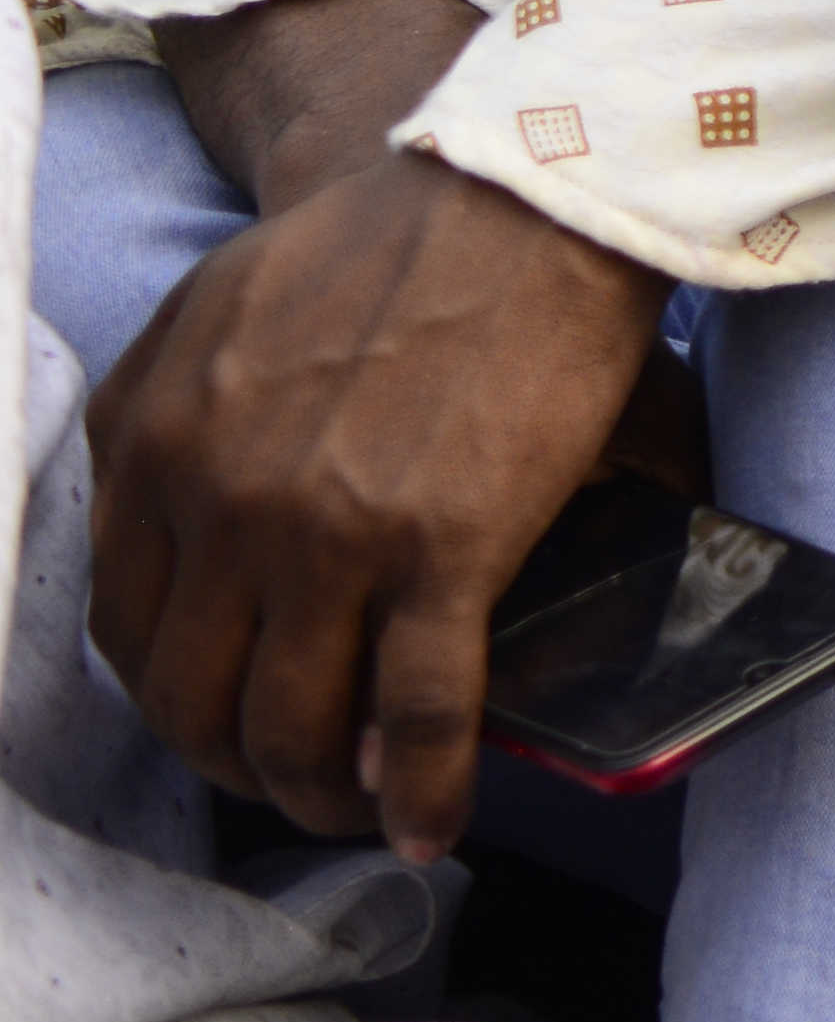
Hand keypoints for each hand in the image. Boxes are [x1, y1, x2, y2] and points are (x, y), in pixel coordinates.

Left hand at [96, 0, 657, 853]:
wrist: (522, 195)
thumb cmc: (388, 244)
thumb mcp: (215, 313)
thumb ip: (173, 422)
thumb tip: (197, 543)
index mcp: (154, 443)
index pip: (126, 625)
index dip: (171, 697)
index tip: (219, 718)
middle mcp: (219, 502)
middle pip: (193, 698)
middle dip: (232, 767)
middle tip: (286, 781)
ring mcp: (328, 535)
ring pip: (291, 727)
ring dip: (315, 796)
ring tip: (354, 811)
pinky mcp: (445, 551)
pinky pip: (421, 712)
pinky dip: (423, 791)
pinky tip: (436, 826)